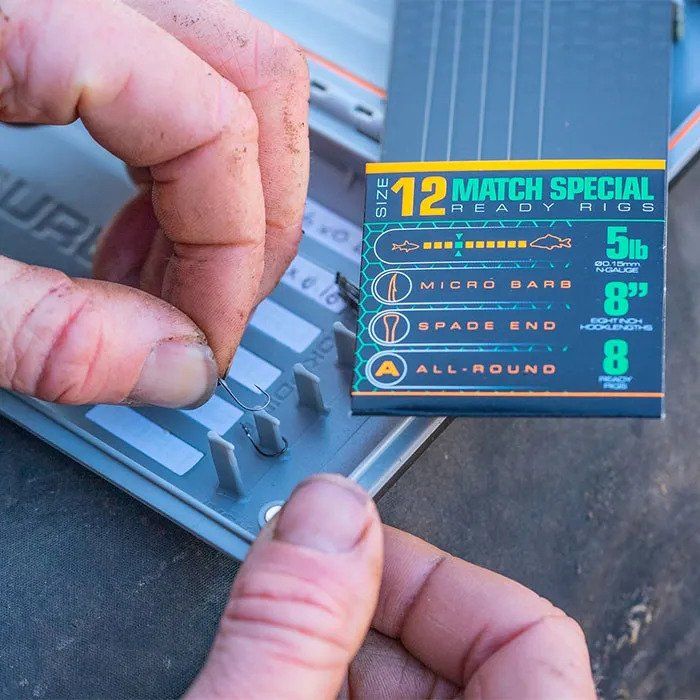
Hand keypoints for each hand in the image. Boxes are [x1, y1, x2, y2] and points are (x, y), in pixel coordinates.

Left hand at [0, 0, 308, 406]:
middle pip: (252, 75)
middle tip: (218, 309)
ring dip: (229, 196)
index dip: (233, 254)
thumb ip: (40, 329)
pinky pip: (174, 80)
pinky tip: (144, 229)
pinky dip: (185, 168)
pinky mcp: (60, 22)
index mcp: (21, 11)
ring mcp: (69, 1)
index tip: (203, 341)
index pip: (212, 123)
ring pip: (225, 73)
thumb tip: (171, 369)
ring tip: (175, 279)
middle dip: (260, 220)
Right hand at [187, 475, 595, 698]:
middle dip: (365, 612)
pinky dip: (326, 687)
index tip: (356, 549)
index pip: (529, 635)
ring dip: (337, 657)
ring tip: (270, 649)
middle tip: (294, 596)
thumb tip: (324, 511)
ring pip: (412, 690)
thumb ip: (289, 625)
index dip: (439, 573)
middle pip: (463, 656)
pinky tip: (276, 682)